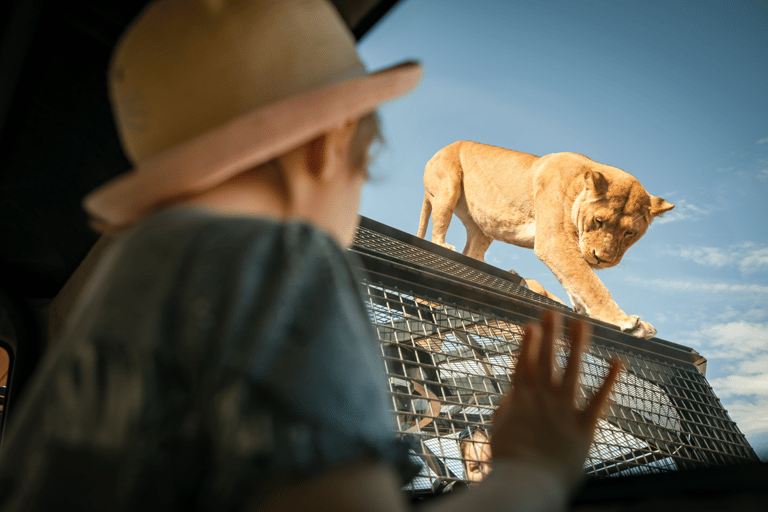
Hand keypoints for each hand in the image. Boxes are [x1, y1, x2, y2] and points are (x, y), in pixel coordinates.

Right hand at [490, 310, 622, 491]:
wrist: (528, 483)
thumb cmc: (509, 461)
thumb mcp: (498, 430)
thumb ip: (506, 409)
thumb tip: (510, 396)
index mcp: (520, 399)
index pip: (524, 364)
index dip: (528, 343)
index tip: (532, 324)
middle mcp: (542, 398)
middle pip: (546, 359)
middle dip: (550, 334)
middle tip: (552, 312)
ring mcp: (564, 410)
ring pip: (572, 370)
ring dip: (576, 344)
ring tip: (582, 322)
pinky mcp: (584, 426)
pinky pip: (599, 399)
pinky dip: (609, 379)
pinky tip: (617, 361)